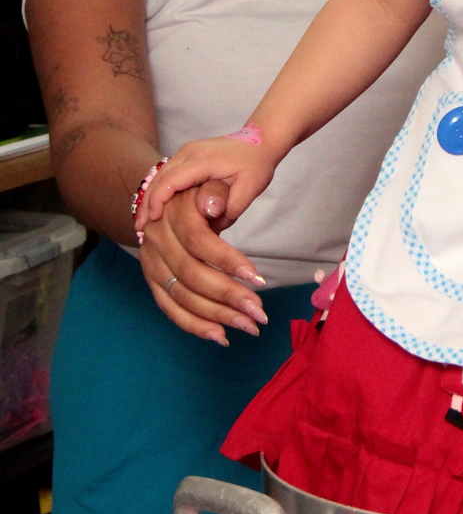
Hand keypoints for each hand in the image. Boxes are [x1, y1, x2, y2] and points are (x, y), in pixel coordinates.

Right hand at [136, 134, 279, 231]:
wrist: (262, 141)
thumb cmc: (256, 165)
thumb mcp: (249, 188)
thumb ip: (228, 206)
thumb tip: (207, 223)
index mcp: (202, 159)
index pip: (171, 180)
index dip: (158, 201)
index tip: (151, 222)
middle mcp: (188, 152)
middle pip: (159, 178)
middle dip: (148, 204)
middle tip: (140, 229)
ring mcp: (186, 152)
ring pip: (160, 175)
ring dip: (150, 198)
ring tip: (143, 223)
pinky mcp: (186, 156)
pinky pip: (167, 174)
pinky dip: (159, 191)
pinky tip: (156, 209)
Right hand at [137, 185, 268, 344]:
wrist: (172, 193)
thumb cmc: (203, 187)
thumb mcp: (213, 178)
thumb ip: (215, 192)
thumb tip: (213, 207)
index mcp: (172, 211)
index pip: (198, 241)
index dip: (227, 261)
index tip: (257, 278)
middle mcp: (156, 239)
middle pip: (191, 274)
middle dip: (228, 296)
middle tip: (260, 313)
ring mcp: (151, 262)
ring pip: (181, 296)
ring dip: (217, 316)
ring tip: (250, 327)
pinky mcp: (153, 279)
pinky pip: (170, 308)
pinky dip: (195, 325)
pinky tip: (221, 336)